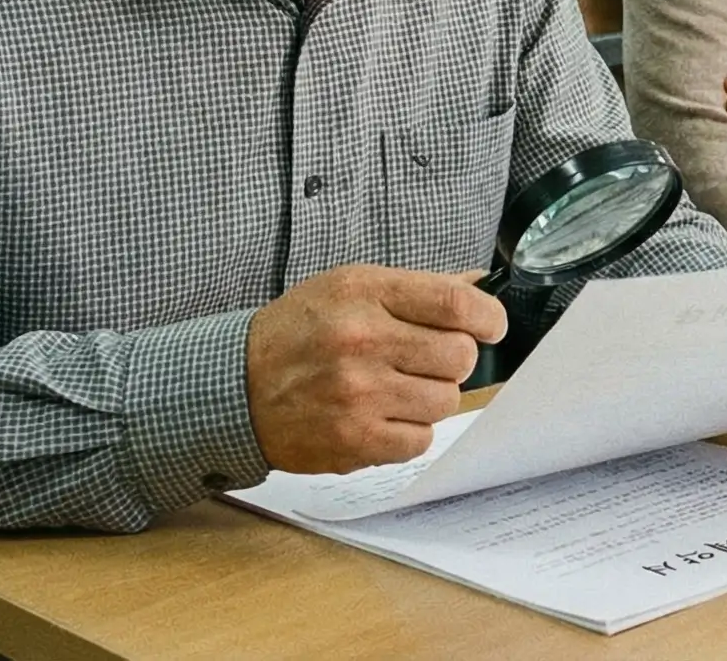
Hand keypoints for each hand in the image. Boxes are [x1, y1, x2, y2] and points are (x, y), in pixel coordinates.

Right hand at [245, 265, 507, 475]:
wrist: (236, 386)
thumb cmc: (298, 333)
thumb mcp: (350, 288)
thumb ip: (417, 288)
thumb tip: (480, 286)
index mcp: (364, 293)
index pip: (454, 302)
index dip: (487, 316)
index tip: (491, 325)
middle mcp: (361, 341)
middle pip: (459, 356)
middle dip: (453, 359)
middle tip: (424, 360)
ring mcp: (358, 394)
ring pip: (445, 401)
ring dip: (430, 397)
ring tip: (395, 388)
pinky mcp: (354, 441)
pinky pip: (420, 440)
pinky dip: (409, 431)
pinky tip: (381, 416)